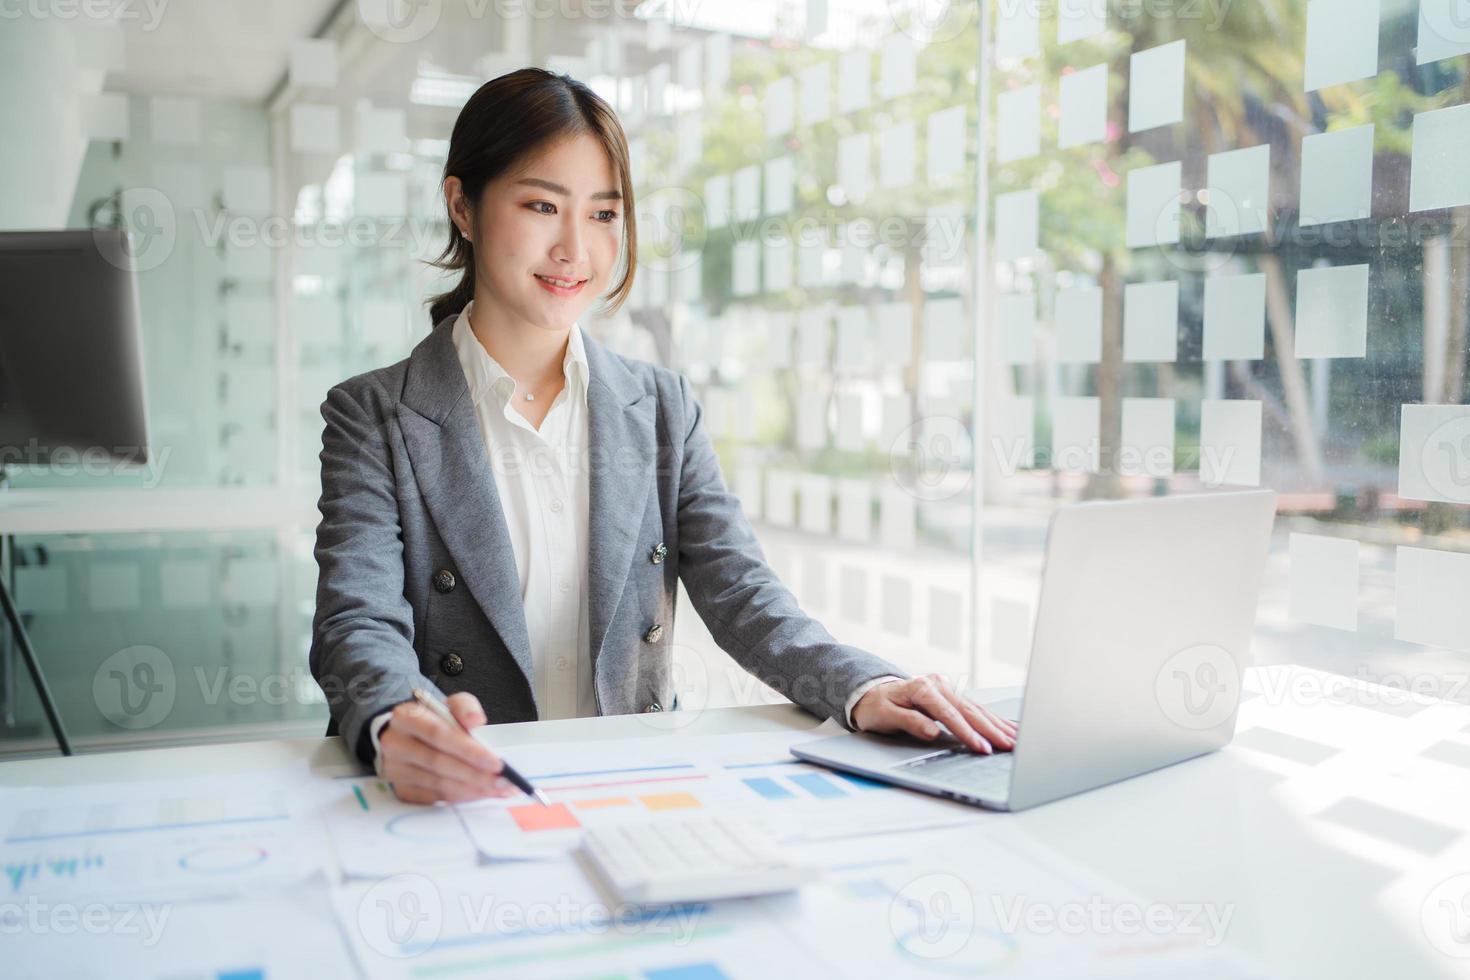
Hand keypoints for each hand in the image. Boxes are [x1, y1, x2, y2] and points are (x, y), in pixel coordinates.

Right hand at [378, 692, 520, 803]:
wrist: (406, 736)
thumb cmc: (433, 719)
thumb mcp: (449, 705)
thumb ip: (464, 706)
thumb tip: (476, 721)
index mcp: (406, 717)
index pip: (439, 734)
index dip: (468, 751)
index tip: (496, 763)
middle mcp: (395, 744)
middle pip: (439, 763)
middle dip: (476, 775)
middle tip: (504, 782)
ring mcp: (395, 771)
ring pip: (438, 784)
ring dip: (472, 790)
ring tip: (499, 790)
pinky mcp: (401, 790)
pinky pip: (435, 798)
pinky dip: (461, 798)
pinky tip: (481, 794)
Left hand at [851, 674, 1017, 754]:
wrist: (871, 693)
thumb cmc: (876, 706)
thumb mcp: (885, 716)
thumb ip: (909, 722)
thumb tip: (932, 731)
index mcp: (922, 688)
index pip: (950, 715)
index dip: (967, 733)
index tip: (981, 748)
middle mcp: (938, 684)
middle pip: (969, 711)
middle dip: (991, 730)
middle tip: (1009, 746)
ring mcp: (947, 687)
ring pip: (977, 708)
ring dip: (997, 725)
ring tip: (1015, 739)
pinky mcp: (952, 693)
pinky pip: (976, 707)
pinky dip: (993, 718)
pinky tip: (1008, 726)